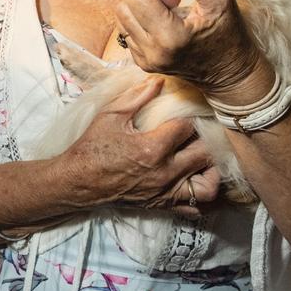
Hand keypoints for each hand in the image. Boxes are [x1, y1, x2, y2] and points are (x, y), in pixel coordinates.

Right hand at [60, 78, 219, 216]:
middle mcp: (164, 172)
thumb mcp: (110, 115)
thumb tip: (159, 81)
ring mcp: (165, 191)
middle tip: (200, 128)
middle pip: (204, 153)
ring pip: (209, 185)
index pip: (187, 126)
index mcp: (152, 147)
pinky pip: (195, 208)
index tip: (188, 107)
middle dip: (205, 138)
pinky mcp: (162, 204)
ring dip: (211, 169)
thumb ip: (137, 97)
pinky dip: (202, 195)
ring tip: (203, 156)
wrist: (78, 180)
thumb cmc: (92, 146)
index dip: (190, 113)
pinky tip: (196, 178)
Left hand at [116, 0, 272, 101]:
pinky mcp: (143, 65)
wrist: (229, 71)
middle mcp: (154, 52)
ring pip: (122, 20)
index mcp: (171, 37)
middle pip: (124, 7)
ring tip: (166, 18)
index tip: (175, 0)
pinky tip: (163, 30)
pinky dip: (141, 26)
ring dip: (141, 12)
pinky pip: (126, 34)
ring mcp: (146, 61)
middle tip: (170, 7)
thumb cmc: (228, 31)